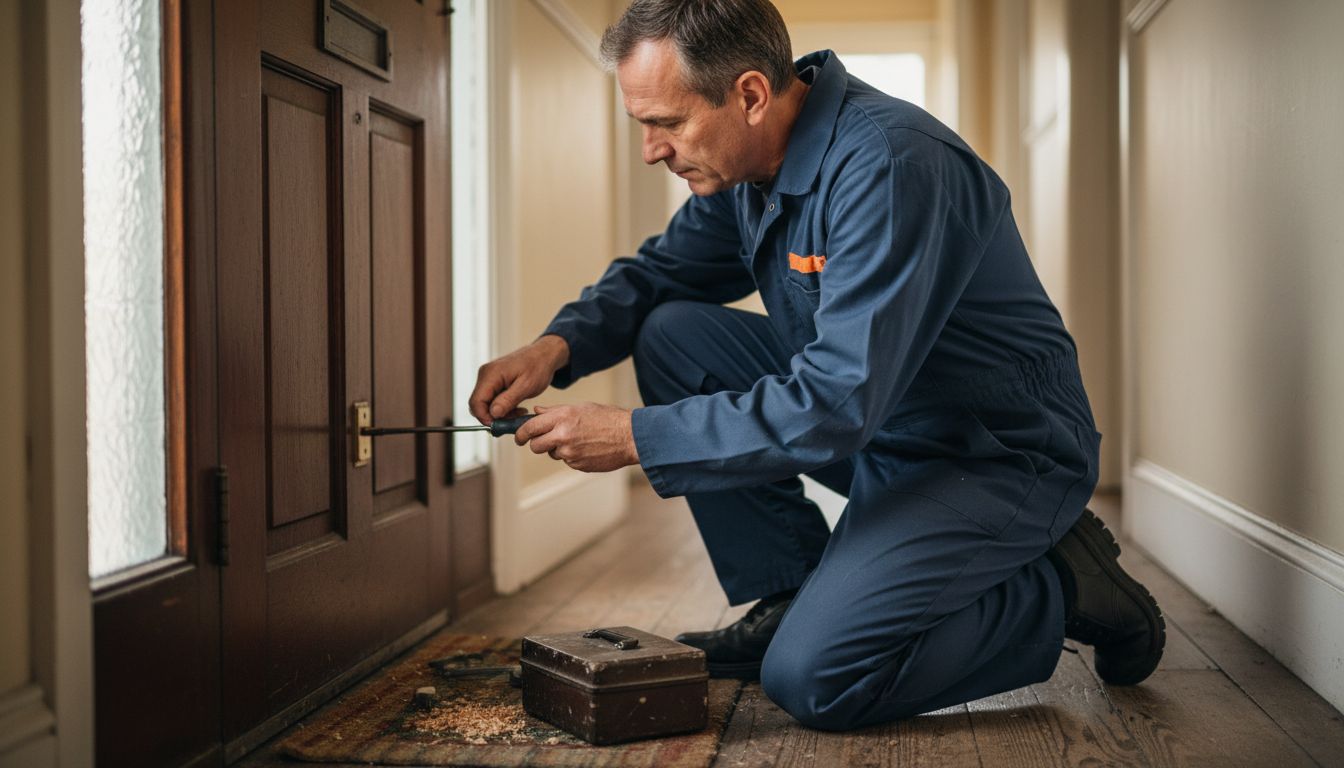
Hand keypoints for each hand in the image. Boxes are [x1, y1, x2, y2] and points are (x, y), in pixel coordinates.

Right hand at [469, 335, 569, 423]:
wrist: (544, 355)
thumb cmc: (538, 366)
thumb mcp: (526, 386)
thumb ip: (508, 400)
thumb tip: (493, 414)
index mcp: (491, 374)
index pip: (476, 402)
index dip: (484, 418)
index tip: (499, 427)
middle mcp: (485, 375)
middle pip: (478, 404)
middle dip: (493, 417)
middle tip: (512, 421)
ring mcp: (488, 378)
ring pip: (485, 404)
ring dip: (500, 413)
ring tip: (518, 413)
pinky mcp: (494, 381)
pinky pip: (492, 399)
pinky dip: (502, 407)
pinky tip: (517, 407)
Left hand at [514, 403, 639, 472]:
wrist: (630, 436)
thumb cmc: (608, 419)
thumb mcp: (581, 408)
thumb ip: (555, 411)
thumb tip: (536, 411)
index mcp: (562, 417)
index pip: (530, 427)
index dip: (521, 433)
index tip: (519, 436)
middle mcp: (563, 435)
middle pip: (536, 446)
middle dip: (537, 444)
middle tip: (545, 441)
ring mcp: (570, 452)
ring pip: (552, 454)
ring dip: (558, 449)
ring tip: (578, 440)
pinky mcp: (577, 465)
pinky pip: (567, 461)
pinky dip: (572, 456)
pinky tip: (587, 448)